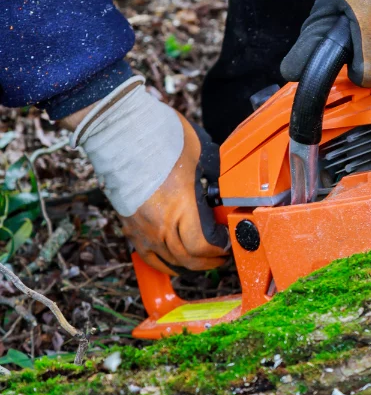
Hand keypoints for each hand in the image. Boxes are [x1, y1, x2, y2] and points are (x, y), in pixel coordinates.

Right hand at [67, 79, 229, 273]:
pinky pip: (148, 255)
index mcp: (180, 206)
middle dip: (209, 261)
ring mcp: (141, 227)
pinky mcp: (128, 224)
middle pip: (187, 259)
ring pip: (167, 261)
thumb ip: (215, 178)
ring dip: (189, 265)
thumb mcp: (201, 156)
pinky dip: (164, 262)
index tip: (228, 242)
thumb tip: (228, 191)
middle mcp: (159, 223)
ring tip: (203, 260)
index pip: (202, 246)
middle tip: (222, 255)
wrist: (119, 129)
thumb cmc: (160, 137)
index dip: (219, 250)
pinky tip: (175, 261)